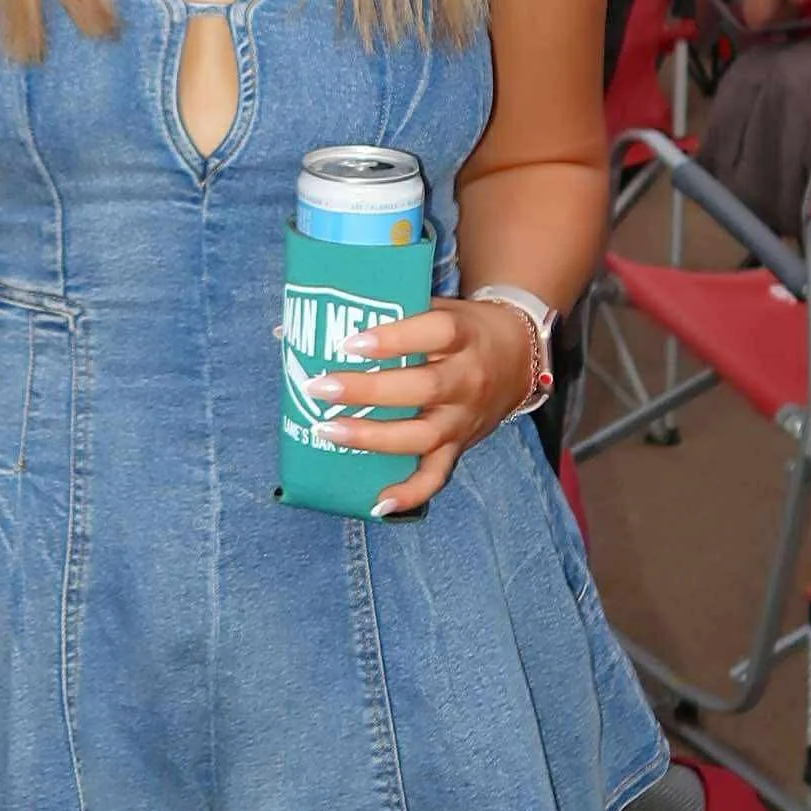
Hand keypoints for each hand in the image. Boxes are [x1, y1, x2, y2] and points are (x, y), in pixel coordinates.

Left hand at [310, 297, 540, 514]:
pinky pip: (436, 476)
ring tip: (327, 432)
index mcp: (463, 336)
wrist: (518, 358)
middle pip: (422, 388)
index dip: (395, 338)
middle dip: (367, 391)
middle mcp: (467, 379)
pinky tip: (377, 502)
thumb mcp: (437, 307)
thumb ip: (382, 312)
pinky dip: (409, 494)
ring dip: (373, 438)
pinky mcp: (459, 446)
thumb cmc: (462, 328)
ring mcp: (463, 419)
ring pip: (422, 436)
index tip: (350, 342)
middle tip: (319, 388)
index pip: (436, 332)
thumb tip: (292, 326)